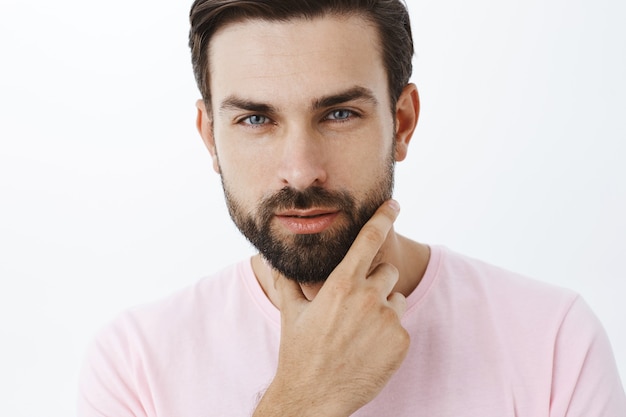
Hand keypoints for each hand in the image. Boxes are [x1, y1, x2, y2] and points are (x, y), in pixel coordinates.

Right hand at [254, 200, 409, 416]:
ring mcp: (387, 319)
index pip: (368, 240)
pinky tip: (369, 350)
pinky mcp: (401, 341)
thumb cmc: (299, 353)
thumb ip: (286, 282)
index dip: (383, 218)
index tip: (393, 205)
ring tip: (360, 333)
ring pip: (396, 299)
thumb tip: (270, 261)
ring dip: (384, 309)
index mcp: (341, 284)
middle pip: (386, 272)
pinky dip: (389, 335)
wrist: (313, 397)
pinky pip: (401, 326)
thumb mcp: (291, 312)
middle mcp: (367, 296)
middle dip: (375, 284)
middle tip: (356, 308)